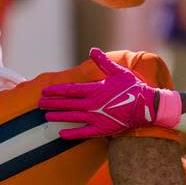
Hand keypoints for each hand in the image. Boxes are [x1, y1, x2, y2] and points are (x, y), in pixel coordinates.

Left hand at [39, 48, 180, 138]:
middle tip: (39, 104)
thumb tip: (93, 50)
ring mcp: (96, 117)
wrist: (146, 106)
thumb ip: (103, 62)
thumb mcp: (118, 71)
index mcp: (95, 89)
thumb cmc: (132, 87)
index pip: (70, 90)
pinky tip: (61, 134)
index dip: (56, 91)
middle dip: (52, 103)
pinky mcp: (102, 129)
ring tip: (46, 117)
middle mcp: (92, 104)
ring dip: (58, 117)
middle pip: (67, 104)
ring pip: (72, 117)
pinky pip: (83, 133)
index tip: (45, 91)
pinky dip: (72, 134)